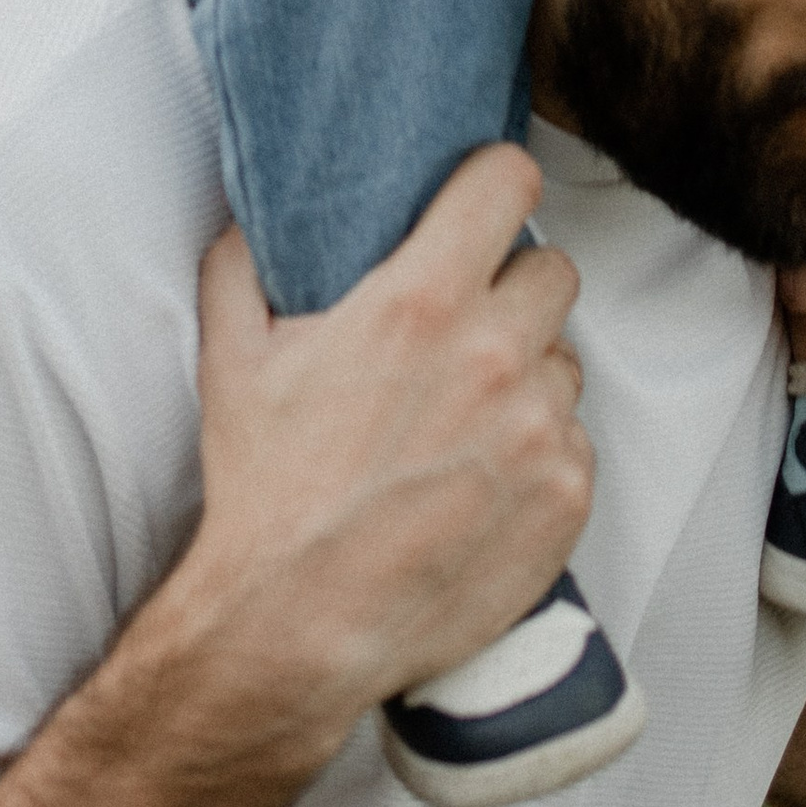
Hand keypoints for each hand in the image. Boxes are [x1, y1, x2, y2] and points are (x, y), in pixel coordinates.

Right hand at [176, 144, 590, 745]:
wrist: (296, 624)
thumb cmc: (264, 492)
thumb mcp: (231, 360)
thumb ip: (242, 266)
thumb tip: (253, 218)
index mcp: (420, 301)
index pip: (508, 182)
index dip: (495, 185)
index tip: (483, 205)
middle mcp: (495, 354)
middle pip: (554, 271)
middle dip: (513, 290)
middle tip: (467, 330)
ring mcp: (539, 428)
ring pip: (565, 362)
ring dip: (527, 378)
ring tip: (464, 423)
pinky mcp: (567, 494)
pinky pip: (575, 442)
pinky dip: (538, 453)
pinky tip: (481, 482)